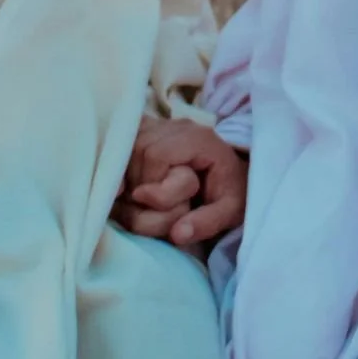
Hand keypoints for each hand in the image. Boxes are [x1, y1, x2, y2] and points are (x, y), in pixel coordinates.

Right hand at [112, 116, 248, 247]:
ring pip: (127, 145)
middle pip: (139, 149)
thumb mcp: (231, 211)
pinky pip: (125, 140)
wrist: (235, 174)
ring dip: (130, 176)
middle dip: (141, 183)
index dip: (153, 185)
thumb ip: (207, 223)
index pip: (157, 155)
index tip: (163, 208)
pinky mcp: (149, 129)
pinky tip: (128, 183)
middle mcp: (178, 125)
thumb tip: (177, 234)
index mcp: (200, 139)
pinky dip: (122, 163)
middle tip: (156, 206)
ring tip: (148, 195)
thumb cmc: (232, 191)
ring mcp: (162, 124)